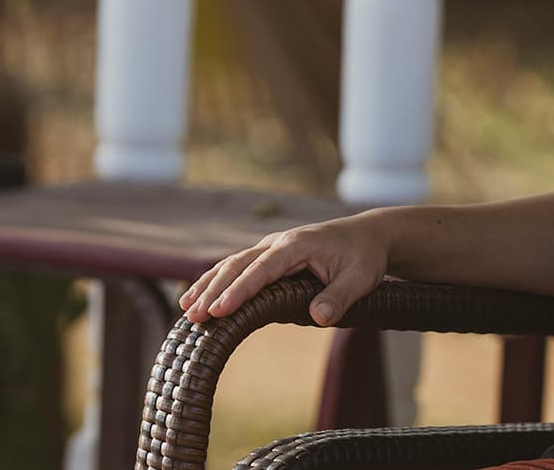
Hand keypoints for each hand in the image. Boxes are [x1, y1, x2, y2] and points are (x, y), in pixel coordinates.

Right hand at [178, 212, 390, 325]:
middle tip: (194, 316)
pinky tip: (197, 298)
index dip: (240, 291)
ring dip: (208, 286)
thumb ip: (339, 297)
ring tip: (186, 310)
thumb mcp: (360, 278)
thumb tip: (320, 317)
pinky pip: (237, 268)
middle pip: (238, 265)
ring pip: (232, 265)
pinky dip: (215, 282)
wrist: (367, 236)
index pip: (262, 270)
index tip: (219, 310)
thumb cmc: (364, 257)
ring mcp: (270, 248)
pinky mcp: (268, 258)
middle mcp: (278, 243)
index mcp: (297, 245)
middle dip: (214, 291)